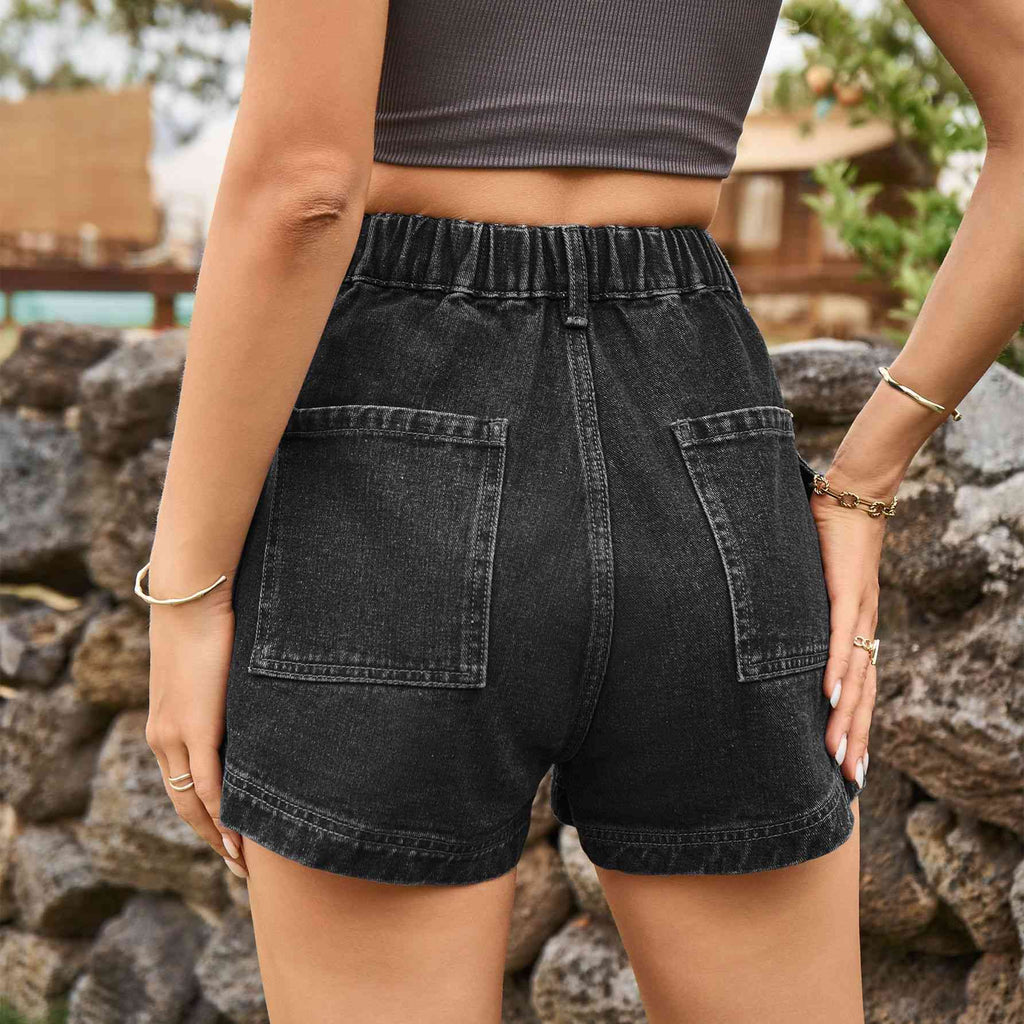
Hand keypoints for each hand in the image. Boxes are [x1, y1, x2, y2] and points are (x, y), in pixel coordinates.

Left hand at [144, 572, 247, 879]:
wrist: (190, 598)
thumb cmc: (207, 624)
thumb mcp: (213, 671)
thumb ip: (226, 696)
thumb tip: (254, 705)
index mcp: (164, 728)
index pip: (181, 788)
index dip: (204, 818)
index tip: (227, 840)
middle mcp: (162, 739)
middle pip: (183, 806)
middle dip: (211, 839)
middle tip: (239, 864)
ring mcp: (175, 735)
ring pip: (192, 803)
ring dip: (218, 836)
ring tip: (243, 861)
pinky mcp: (195, 727)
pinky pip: (207, 783)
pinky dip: (223, 813)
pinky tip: (240, 835)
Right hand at [811, 481, 886, 790]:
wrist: (854, 491)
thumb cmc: (830, 532)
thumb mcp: (812, 579)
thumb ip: (799, 604)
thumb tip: (772, 620)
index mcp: (856, 627)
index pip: (860, 686)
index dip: (857, 725)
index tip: (848, 762)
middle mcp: (863, 627)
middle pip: (864, 694)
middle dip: (856, 738)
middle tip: (849, 780)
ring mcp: (857, 611)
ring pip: (855, 676)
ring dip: (847, 718)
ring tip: (838, 756)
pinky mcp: (845, 591)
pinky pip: (839, 638)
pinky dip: (835, 669)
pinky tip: (830, 698)